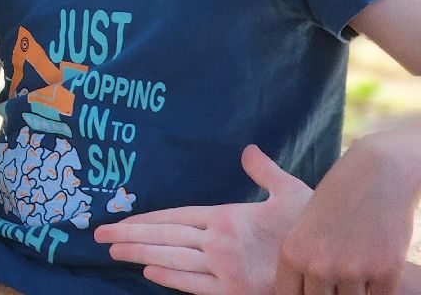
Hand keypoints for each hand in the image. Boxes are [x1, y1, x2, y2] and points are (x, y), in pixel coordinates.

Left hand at [94, 145, 311, 294]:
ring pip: (171, 258)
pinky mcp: (235, 291)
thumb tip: (248, 150)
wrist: (331, 259)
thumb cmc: (310, 224)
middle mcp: (219, 240)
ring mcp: (225, 268)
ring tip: (113, 252)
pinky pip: (194, 285)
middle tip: (98, 235)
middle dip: (129, 234)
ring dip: (139, 254)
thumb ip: (263, 171)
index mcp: (226, 215)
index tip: (120, 219)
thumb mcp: (289, 192)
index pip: (174, 215)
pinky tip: (148, 272)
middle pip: (164, 235)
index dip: (145, 218)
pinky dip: (170, 278)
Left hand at [273, 128, 419, 294]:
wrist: (375, 173)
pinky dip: (377, 291)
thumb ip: (297, 258)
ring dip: (354, 293)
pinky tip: (374, 275)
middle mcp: (319, 265)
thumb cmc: (336, 198)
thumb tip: (284, 292)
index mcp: (293, 252)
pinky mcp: (384, 273)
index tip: (310, 289)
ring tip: (354, 276)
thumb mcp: (302, 222)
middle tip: (334, 282)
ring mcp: (353, 271)